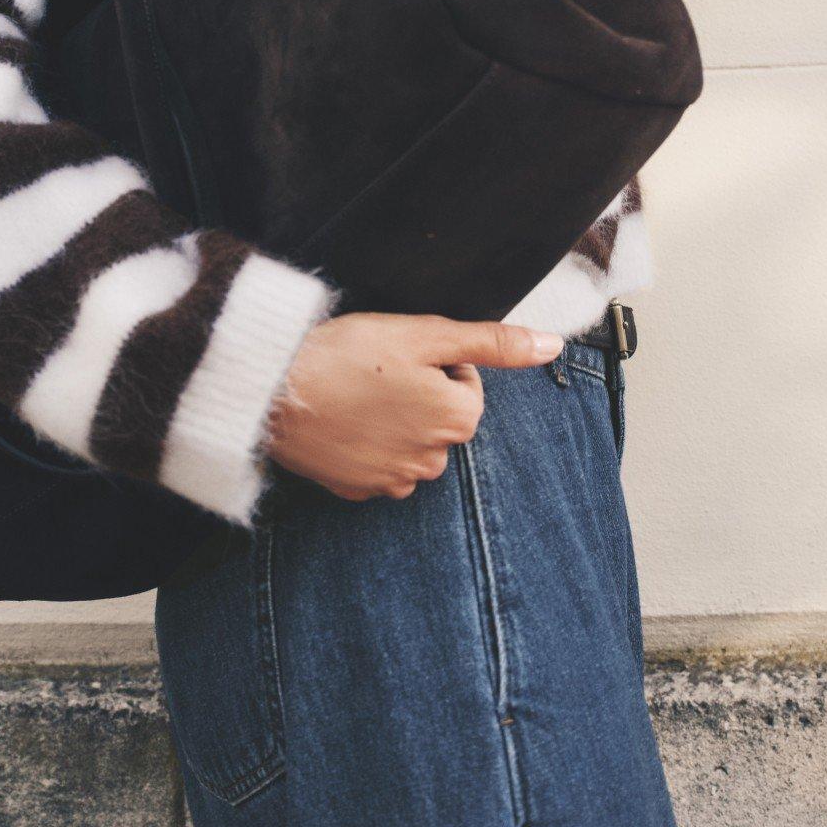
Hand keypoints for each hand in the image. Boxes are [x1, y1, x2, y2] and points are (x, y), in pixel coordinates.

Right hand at [264, 311, 563, 503]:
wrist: (274, 392)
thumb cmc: (348, 355)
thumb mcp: (426, 335)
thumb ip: (492, 342)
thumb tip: (553, 345)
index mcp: (457, 419)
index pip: (464, 382)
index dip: (433, 360)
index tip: (399, 354)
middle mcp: (433, 461)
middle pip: (440, 416)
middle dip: (417, 394)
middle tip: (374, 371)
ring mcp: (393, 481)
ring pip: (410, 443)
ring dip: (393, 421)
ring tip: (354, 394)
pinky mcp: (357, 490)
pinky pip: (377, 465)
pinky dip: (365, 445)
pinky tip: (341, 421)